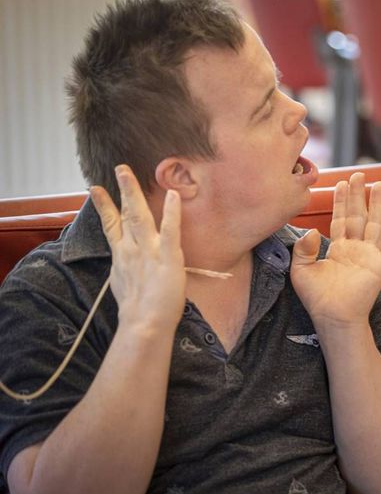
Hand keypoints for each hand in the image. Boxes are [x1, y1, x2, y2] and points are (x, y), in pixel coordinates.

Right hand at [91, 165, 184, 334]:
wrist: (145, 324)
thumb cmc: (137, 310)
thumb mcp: (123, 284)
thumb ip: (124, 268)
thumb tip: (124, 264)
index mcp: (122, 256)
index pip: (111, 226)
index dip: (104, 207)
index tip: (95, 190)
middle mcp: (132, 249)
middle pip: (125, 214)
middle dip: (122, 190)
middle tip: (120, 168)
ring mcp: (149, 251)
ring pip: (139, 216)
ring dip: (134, 192)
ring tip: (129, 173)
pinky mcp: (168, 256)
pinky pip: (170, 230)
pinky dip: (171, 212)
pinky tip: (173, 195)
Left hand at [291, 173, 380, 327]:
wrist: (333, 317)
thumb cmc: (317, 299)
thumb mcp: (300, 270)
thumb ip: (303, 248)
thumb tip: (313, 229)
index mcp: (338, 249)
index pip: (340, 219)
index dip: (340, 201)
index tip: (341, 183)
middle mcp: (356, 249)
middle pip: (359, 215)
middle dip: (358, 195)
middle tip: (359, 174)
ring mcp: (370, 256)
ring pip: (376, 223)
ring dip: (378, 204)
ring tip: (380, 184)